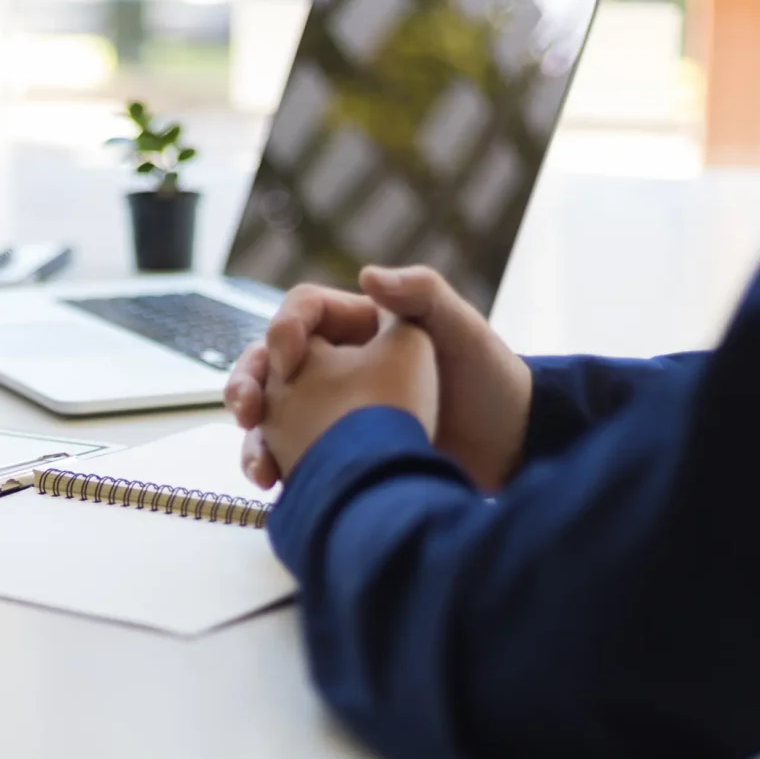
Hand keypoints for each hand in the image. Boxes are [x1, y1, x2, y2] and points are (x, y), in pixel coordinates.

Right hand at [226, 268, 531, 491]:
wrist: (511, 449)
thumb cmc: (492, 382)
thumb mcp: (462, 329)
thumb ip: (421, 293)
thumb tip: (366, 275)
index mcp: (362, 326)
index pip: (303, 312)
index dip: (284, 327)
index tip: (288, 356)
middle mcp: (339, 364)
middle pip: (271, 363)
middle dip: (247, 383)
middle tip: (247, 409)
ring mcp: (333, 410)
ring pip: (272, 412)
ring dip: (253, 435)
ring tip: (259, 465)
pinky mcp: (336, 451)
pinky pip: (290, 452)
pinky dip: (274, 465)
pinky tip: (274, 483)